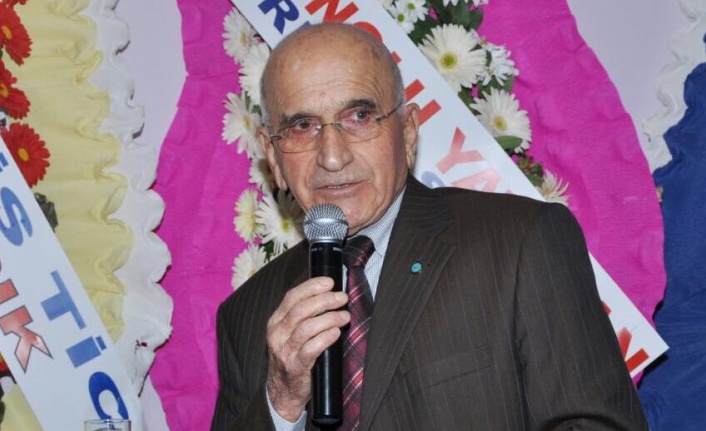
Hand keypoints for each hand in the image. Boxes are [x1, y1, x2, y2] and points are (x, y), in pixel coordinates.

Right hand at [266, 277, 349, 420]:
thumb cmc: (293, 356)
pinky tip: (337, 332)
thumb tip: (329, 294)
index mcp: (276, 322)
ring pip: (307, 328)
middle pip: (300, 310)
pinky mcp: (296, 367)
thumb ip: (304, 316)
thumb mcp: (290, 333)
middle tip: (342, 298)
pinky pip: (311, 349)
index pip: (291, 297)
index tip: (329, 282)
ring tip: (345, 316)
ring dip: (329, 318)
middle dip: (324, 300)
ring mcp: (285, 352)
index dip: (311, 287)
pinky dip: (326, 338)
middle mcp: (277, 335)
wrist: (283, 392)